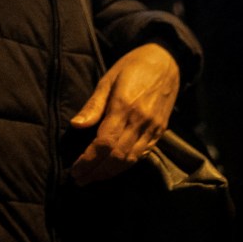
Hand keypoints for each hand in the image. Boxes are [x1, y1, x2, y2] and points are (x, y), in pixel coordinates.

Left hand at [69, 43, 181, 184]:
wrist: (167, 61)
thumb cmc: (132, 66)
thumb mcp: (108, 79)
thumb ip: (93, 105)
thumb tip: (75, 125)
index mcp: (124, 107)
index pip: (104, 142)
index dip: (89, 160)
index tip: (75, 170)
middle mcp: (141, 121)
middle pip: (117, 156)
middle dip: (97, 172)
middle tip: (79, 180)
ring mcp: (153, 128)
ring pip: (130, 159)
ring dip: (110, 173)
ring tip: (92, 178)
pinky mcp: (160, 131)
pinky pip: (142, 154)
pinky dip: (126, 165)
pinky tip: (113, 168)